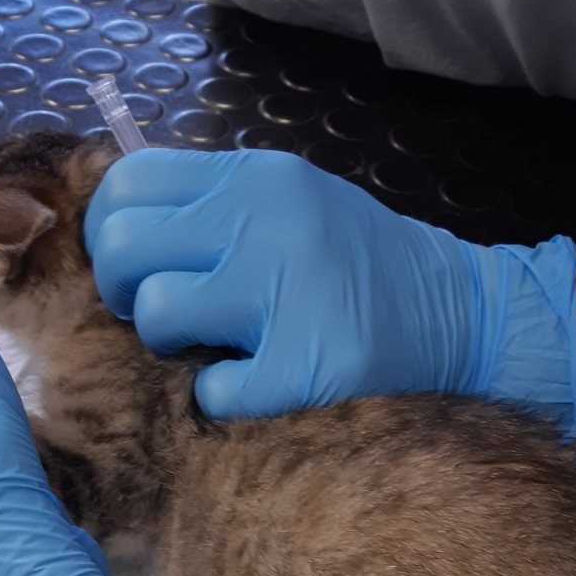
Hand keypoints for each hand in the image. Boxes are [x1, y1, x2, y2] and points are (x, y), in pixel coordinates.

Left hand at [86, 148, 575, 437]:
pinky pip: (212, 391)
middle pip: (125, 247)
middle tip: (165, 312)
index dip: (113, 231)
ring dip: (169, 343)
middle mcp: (266, 221)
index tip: (140, 262)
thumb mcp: (290, 202)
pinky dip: (223, 398)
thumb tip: (114, 224)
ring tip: (209, 346)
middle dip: (125, 290)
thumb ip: (212, 204)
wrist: (463, 316)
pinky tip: (256, 383)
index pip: (128, 183)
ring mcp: (288, 292)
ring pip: (157, 314)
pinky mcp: (307, 366)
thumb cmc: (357, 263)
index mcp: (255, 178)